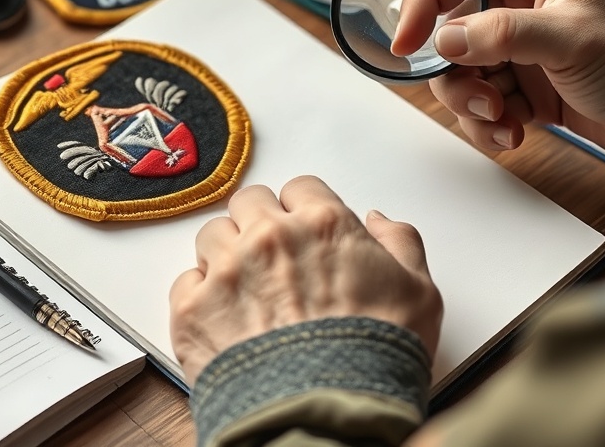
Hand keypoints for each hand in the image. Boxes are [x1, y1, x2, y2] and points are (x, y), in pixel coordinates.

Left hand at [169, 176, 443, 384]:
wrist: (329, 416)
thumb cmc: (375, 359)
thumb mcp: (419, 292)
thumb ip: (401, 242)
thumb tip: (379, 221)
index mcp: (323, 223)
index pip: (299, 187)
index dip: (303, 210)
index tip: (304, 232)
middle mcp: (270, 236)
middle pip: (249, 202)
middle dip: (260, 223)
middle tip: (273, 257)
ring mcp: (227, 270)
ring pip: (212, 235)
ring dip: (227, 254)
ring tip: (246, 289)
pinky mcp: (193, 310)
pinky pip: (185, 281)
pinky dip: (200, 295)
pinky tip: (224, 317)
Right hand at [392, 0, 604, 162]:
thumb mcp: (571, 39)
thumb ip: (504, 34)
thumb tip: (446, 40)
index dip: (424, 2)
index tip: (406, 42)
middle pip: (449, 29)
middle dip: (457, 72)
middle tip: (483, 99)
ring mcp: (516, 44)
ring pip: (459, 71)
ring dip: (472, 103)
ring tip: (504, 122)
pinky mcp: (520, 83)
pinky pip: (478, 100)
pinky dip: (488, 122)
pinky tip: (515, 133)